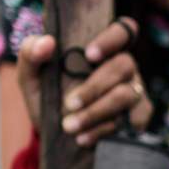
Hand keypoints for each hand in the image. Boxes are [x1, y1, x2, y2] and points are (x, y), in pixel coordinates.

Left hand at [17, 17, 153, 147]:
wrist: (54, 135)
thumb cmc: (46, 98)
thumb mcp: (31, 76)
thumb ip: (30, 54)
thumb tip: (47, 42)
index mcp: (103, 49)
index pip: (123, 30)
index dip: (112, 38)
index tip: (89, 55)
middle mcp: (124, 66)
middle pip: (123, 65)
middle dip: (95, 87)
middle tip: (69, 103)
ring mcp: (134, 90)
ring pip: (126, 95)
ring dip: (96, 112)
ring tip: (70, 127)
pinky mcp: (138, 116)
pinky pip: (131, 120)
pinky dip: (105, 130)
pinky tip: (85, 138)